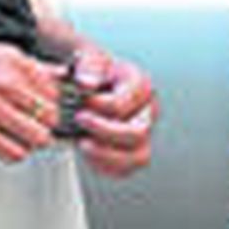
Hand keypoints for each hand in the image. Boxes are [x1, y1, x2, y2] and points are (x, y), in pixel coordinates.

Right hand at [0, 39, 62, 160]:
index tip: (47, 105)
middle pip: (51, 114)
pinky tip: (5, 142)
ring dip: (33, 139)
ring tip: (21, 134)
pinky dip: (15, 152)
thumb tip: (59, 75)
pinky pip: (15, 153)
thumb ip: (29, 66)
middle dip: (45, 121)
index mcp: (13, 61)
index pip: (55, 88)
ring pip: (38, 137)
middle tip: (34, 122)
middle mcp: (7, 84)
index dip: (53, 100)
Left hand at [65, 40, 158, 178]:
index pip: (123, 104)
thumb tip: (87, 83)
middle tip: (80, 122)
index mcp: (140, 84)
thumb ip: (88, 65)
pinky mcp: (134, 151)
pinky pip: (126, 170)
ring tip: (82, 143)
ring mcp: (144, 133)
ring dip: (106, 155)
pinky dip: (105, 166)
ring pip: (138, 157)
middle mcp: (148, 110)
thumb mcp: (88, 58)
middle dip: (104, 132)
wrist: (89, 85)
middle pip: (138, 133)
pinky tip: (87, 151)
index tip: (81, 103)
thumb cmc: (92, 72)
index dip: (99, 107)